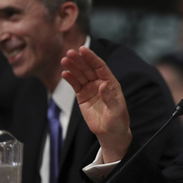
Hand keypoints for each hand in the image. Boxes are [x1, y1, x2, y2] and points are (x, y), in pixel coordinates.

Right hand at [61, 46, 131, 162]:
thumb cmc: (118, 121)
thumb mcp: (117, 111)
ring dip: (72, 67)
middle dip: (80, 60)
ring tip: (64, 60)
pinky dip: (70, 79)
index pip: (100, 67)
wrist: (111, 133)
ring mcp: (91, 89)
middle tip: (69, 52)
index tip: (83, 49)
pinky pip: (75, 85)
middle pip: (88, 68)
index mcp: (111, 83)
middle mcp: (100, 83)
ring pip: (80, 75)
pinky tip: (64, 73)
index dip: (92, 58)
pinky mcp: (83, 96)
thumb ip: (110, 98)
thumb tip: (103, 85)